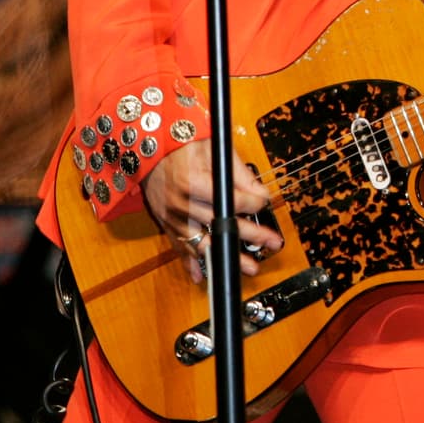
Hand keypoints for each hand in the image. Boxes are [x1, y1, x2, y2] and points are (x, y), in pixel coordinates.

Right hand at [142, 140, 281, 282]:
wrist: (151, 149)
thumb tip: (262, 193)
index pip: (233, 200)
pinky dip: (190, 263)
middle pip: (223, 225)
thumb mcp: (215, 151)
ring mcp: (173, 217)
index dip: (254, 203)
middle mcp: (183, 204)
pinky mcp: (166, 224)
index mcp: (195, 183)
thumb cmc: (184, 146)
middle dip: (251, 235)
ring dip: (227, 257)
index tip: (265, 202)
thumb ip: (240, 174)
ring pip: (204, 243)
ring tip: (249, 268)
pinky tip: (201, 277)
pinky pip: (180, 248)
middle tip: (272, 243)